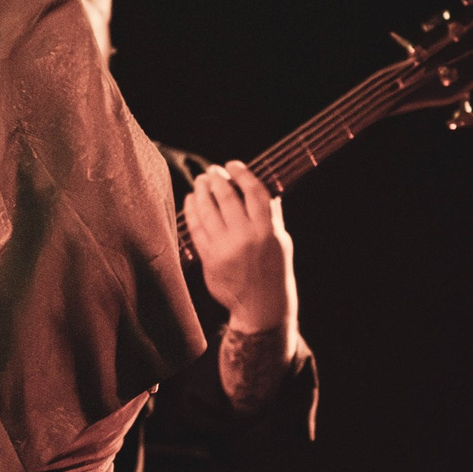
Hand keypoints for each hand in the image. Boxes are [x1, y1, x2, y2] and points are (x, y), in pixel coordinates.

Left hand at [183, 160, 297, 340]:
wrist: (262, 307)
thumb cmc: (274, 272)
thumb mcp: (281, 243)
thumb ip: (272, 216)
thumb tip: (264, 190)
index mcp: (268, 231)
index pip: (254, 192)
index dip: (242, 174)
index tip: (232, 164)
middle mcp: (246, 238)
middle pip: (227, 199)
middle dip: (217, 180)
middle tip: (211, 172)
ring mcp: (225, 248)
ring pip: (208, 211)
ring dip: (201, 192)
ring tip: (200, 181)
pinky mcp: (209, 259)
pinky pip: (196, 230)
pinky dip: (192, 212)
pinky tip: (191, 201)